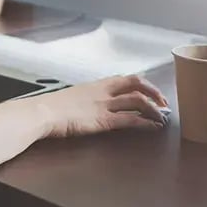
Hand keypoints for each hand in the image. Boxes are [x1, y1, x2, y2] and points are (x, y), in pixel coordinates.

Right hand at [34, 75, 169, 137]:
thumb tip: (91, 106)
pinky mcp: (103, 120)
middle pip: (135, 83)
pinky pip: (130, 119)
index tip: (152, 92)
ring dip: (154, 109)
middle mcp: (103, 91)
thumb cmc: (51, 107)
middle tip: (164, 103)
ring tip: (163, 117)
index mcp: (95, 85)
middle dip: (154, 92)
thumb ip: (85, 100)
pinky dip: (145, 122)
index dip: (143, 84)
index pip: (125, 78)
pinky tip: (152, 127)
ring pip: (137, 100)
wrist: (42, 112)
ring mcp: (104, 105)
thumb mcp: (72, 98)